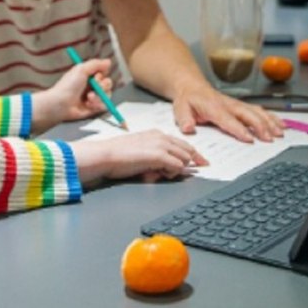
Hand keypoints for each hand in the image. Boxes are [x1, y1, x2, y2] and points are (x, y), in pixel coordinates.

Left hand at [31, 58, 114, 132]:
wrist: (61, 104)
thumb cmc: (68, 86)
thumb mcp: (81, 69)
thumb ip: (95, 64)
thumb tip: (109, 62)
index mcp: (88, 75)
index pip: (103, 72)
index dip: (102, 75)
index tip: (96, 77)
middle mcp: (91, 85)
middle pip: (108, 83)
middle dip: (102, 86)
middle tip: (95, 87)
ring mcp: (93, 97)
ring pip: (107, 95)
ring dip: (99, 96)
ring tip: (88, 98)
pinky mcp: (93, 108)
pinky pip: (104, 106)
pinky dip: (97, 105)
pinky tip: (88, 105)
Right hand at [70, 130, 207, 185]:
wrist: (106, 155)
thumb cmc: (118, 156)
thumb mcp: (141, 152)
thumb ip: (155, 157)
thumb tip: (165, 168)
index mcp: (156, 134)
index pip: (182, 143)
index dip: (193, 154)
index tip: (201, 162)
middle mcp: (161, 136)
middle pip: (188, 149)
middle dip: (192, 161)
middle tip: (195, 169)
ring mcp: (161, 145)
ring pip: (185, 158)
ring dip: (177, 169)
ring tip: (160, 173)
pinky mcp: (158, 155)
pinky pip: (177, 166)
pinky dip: (172, 172)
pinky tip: (159, 173)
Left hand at [171, 82, 284, 142]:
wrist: (192, 86)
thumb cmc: (188, 99)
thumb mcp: (180, 108)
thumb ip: (184, 119)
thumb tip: (188, 128)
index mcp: (214, 107)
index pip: (228, 119)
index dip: (239, 129)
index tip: (249, 138)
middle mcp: (228, 105)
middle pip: (248, 115)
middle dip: (260, 126)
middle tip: (269, 139)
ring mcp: (237, 105)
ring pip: (257, 112)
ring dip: (269, 122)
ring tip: (280, 133)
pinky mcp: (242, 106)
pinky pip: (259, 110)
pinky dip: (272, 117)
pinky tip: (281, 125)